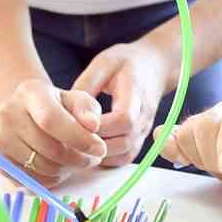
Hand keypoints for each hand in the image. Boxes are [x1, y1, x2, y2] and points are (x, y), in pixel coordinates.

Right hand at [0, 77, 106, 187]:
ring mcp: (0, 138)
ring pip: (40, 167)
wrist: (26, 112)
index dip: (78, 138)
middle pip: (47, 148)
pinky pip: (29, 180)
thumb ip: (87, 110)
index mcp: (30, 92)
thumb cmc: (57, 105)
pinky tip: (59, 168)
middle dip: (77, 159)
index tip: (99, 148)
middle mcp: (8, 113)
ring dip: (65, 170)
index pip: (51, 120)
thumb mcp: (76, 100)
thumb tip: (93, 125)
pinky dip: (49, 179)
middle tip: (92, 159)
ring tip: (76, 161)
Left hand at [71, 42, 172, 166]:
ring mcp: (144, 129)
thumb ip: (86, 85)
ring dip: (100, 155)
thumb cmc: (126, 62)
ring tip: (78, 146)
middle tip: (71, 139)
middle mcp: (144, 116)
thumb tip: (66, 109)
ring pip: (125, 153)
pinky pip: (126, 156)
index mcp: (136, 93)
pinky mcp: (140, 137)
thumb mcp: (103, 63)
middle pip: (124, 142)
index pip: (124, 119)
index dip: (99, 127)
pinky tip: (90, 150)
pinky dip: (108, 159)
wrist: (154, 66)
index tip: (77, 125)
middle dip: (95, 145)